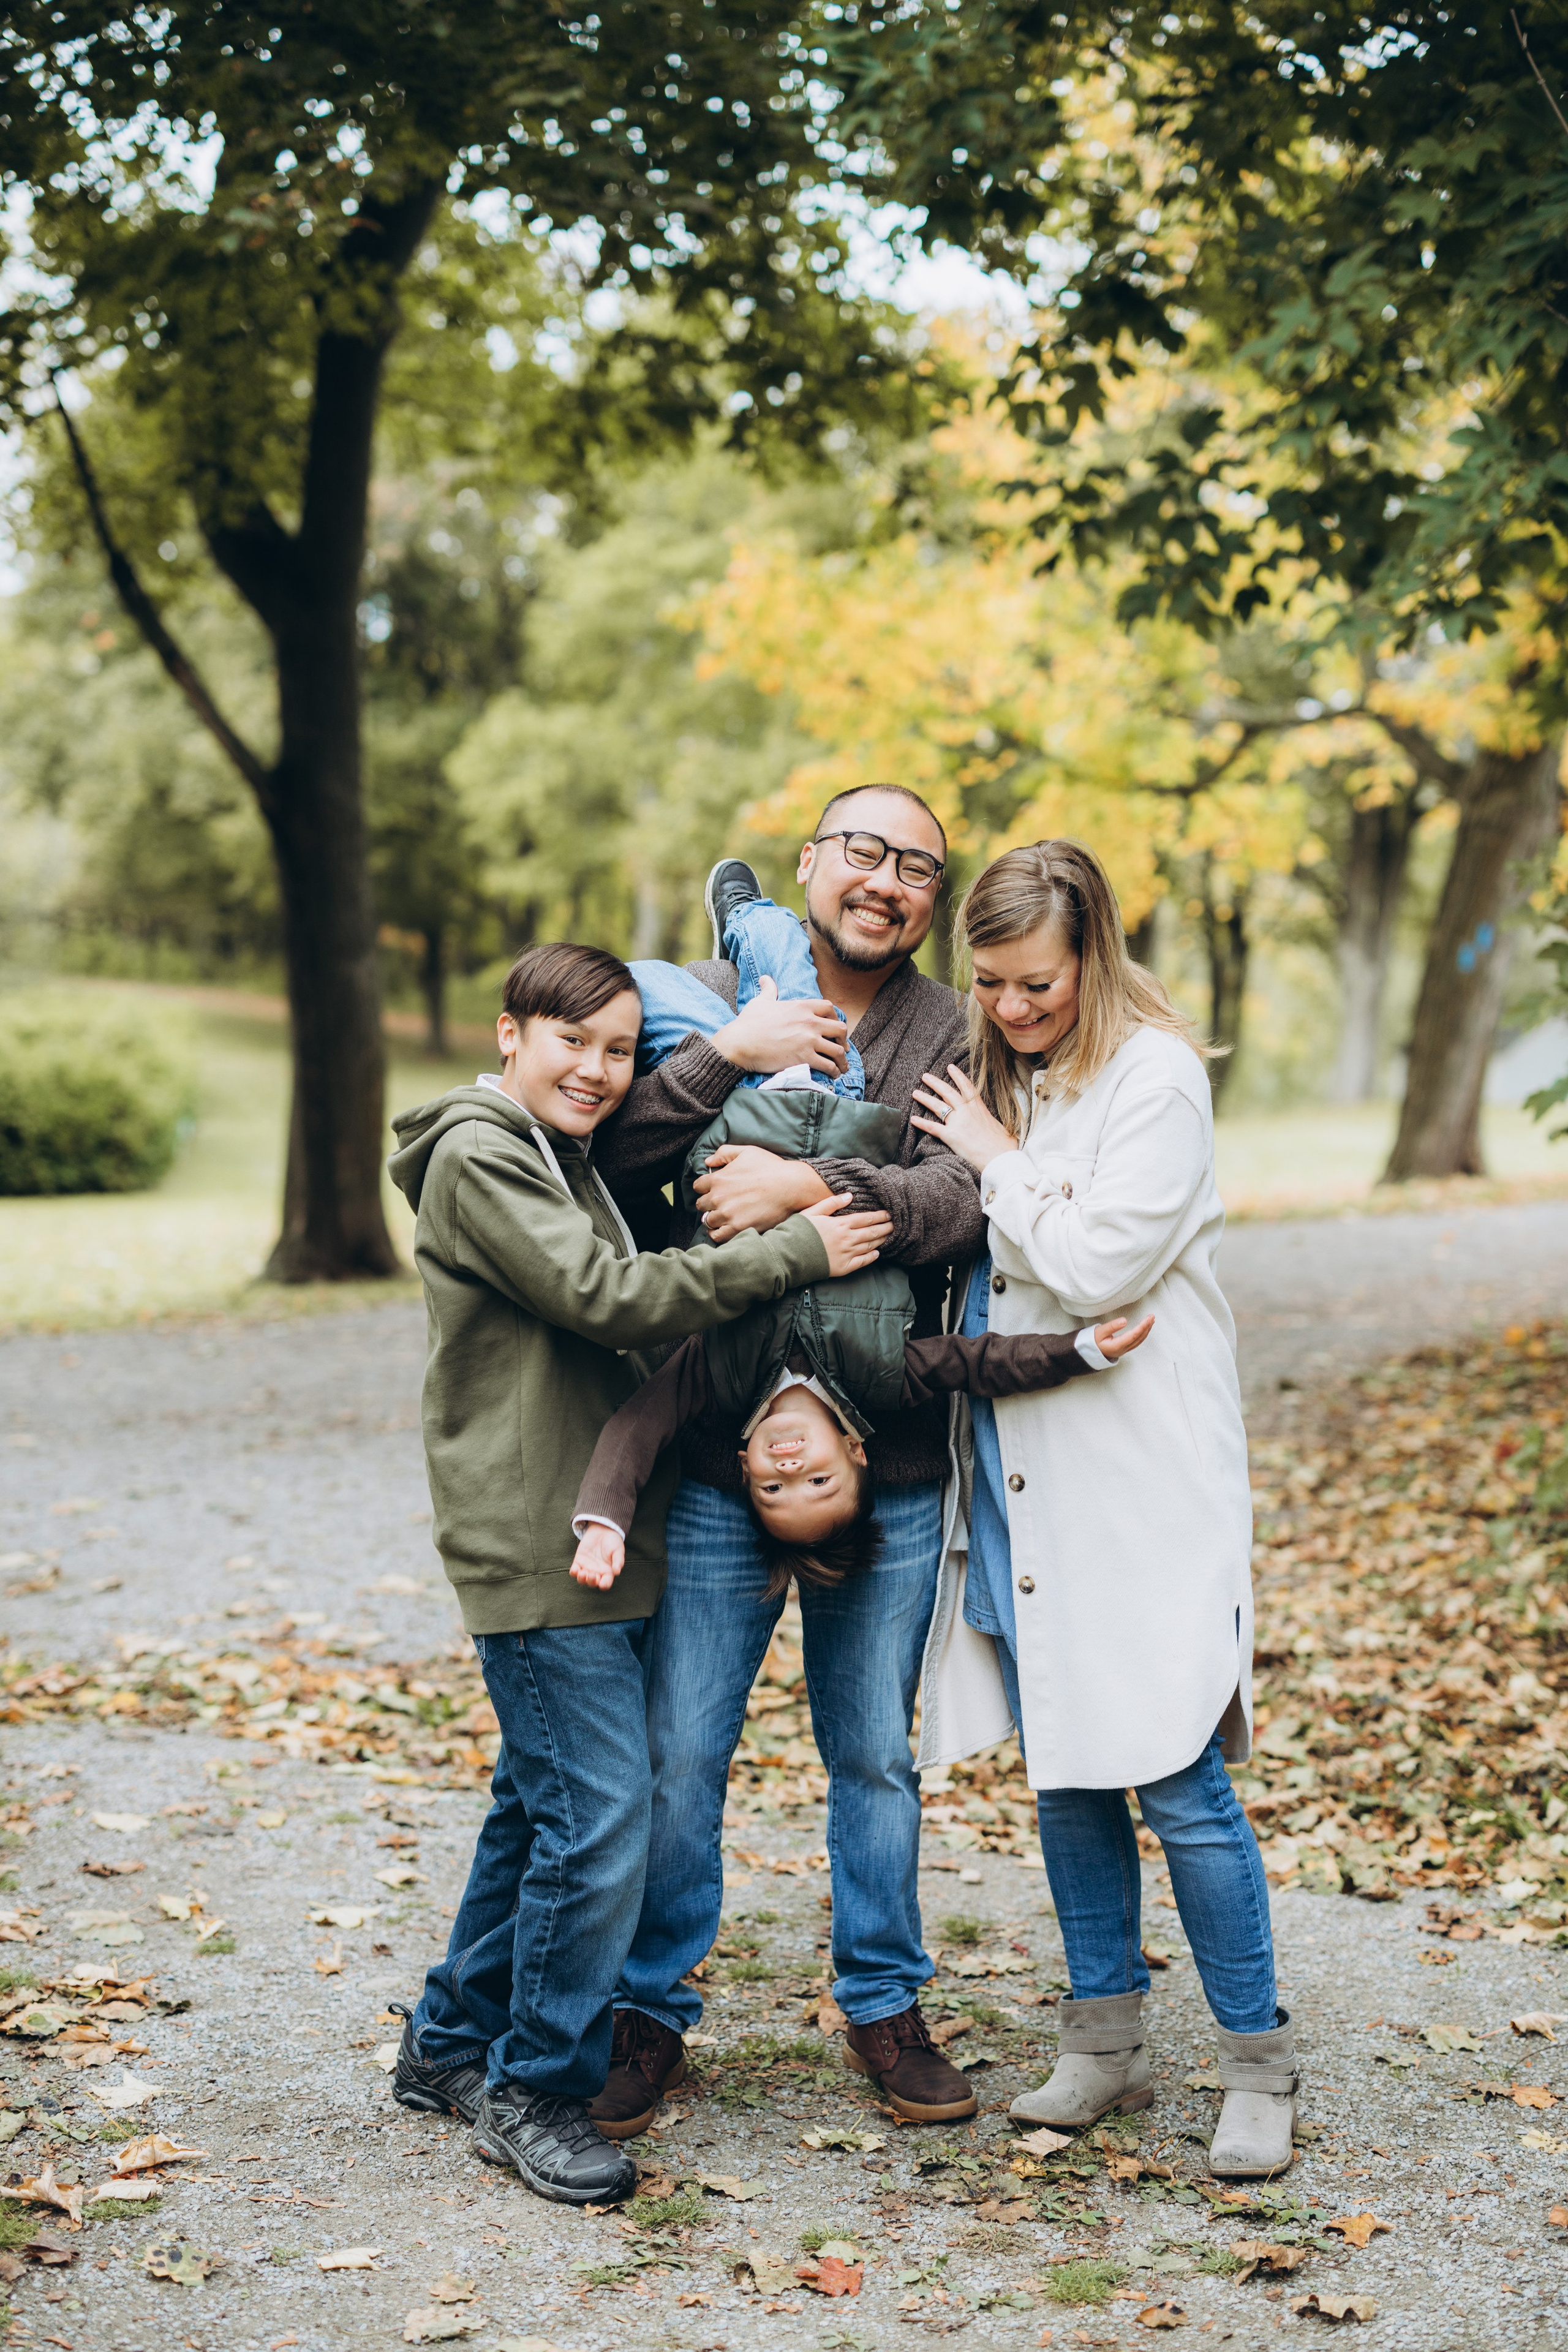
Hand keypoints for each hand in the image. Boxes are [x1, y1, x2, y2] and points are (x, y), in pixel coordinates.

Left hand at [570, 1524, 624, 1590]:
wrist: (603, 1529)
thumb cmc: (613, 1541)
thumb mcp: (618, 1550)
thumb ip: (618, 1561)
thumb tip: (617, 1572)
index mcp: (608, 1572)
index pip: (606, 1583)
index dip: (604, 1585)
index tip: (602, 1583)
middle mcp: (597, 1572)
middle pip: (593, 1583)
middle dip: (592, 1582)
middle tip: (592, 1575)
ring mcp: (587, 1567)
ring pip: (582, 1579)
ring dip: (582, 1579)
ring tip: (583, 1573)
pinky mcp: (579, 1561)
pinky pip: (574, 1571)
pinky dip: (574, 1572)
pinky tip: (575, 1569)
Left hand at [695, 1143, 831, 1239]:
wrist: (791, 1186)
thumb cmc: (771, 1167)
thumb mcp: (747, 1152)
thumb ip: (724, 1153)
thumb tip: (708, 1161)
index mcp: (718, 1179)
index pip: (698, 1187)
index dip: (705, 1188)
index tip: (713, 1190)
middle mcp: (718, 1197)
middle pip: (701, 1205)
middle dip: (708, 1204)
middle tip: (720, 1204)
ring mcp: (727, 1214)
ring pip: (707, 1221)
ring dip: (713, 1219)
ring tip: (723, 1218)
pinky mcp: (737, 1228)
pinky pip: (717, 1236)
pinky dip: (717, 1233)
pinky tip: (724, 1229)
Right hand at [712, 975, 850, 1079]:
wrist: (740, 1042)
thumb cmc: (749, 1022)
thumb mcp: (761, 1001)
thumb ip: (769, 989)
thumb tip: (765, 978)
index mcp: (802, 1006)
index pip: (829, 1008)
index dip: (835, 1018)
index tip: (833, 1027)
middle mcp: (810, 1022)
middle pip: (839, 1028)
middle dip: (843, 1039)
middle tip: (841, 1048)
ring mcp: (809, 1040)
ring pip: (837, 1050)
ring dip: (842, 1059)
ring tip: (841, 1066)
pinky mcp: (804, 1057)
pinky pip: (828, 1065)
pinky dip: (834, 1071)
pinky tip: (833, 1074)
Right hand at [801, 1192, 892, 1276]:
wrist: (789, 1256)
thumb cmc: (798, 1231)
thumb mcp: (812, 1211)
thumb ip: (832, 1203)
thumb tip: (850, 1195)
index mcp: (840, 1224)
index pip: (866, 1218)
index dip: (879, 1216)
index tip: (888, 1214)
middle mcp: (847, 1239)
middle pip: (872, 1232)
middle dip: (885, 1228)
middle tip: (894, 1224)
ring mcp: (846, 1254)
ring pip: (869, 1246)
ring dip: (881, 1240)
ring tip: (888, 1236)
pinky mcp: (843, 1267)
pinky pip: (862, 1262)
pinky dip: (871, 1257)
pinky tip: (877, 1253)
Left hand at [910, 1064, 1016, 1172]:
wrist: (1001, 1159)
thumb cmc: (1004, 1147)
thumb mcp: (1002, 1128)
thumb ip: (992, 1123)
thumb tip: (994, 1125)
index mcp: (980, 1109)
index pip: (967, 1087)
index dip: (958, 1076)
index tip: (950, 1067)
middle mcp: (967, 1112)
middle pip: (948, 1092)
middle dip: (935, 1083)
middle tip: (925, 1076)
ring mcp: (958, 1123)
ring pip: (938, 1106)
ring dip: (925, 1098)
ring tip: (915, 1092)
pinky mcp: (951, 1136)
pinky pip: (933, 1127)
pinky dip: (921, 1123)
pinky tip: (913, 1119)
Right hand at [1093, 1313, 1154, 1360]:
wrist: (1090, 1352)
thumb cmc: (1094, 1341)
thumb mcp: (1100, 1332)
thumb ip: (1112, 1326)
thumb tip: (1124, 1320)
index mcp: (1117, 1345)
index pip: (1133, 1335)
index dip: (1142, 1326)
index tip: (1148, 1318)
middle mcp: (1123, 1349)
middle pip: (1139, 1338)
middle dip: (1147, 1327)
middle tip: (1152, 1316)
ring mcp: (1125, 1350)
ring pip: (1139, 1340)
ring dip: (1146, 1330)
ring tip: (1151, 1321)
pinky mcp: (1125, 1348)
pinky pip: (1137, 1341)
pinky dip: (1143, 1334)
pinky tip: (1145, 1328)